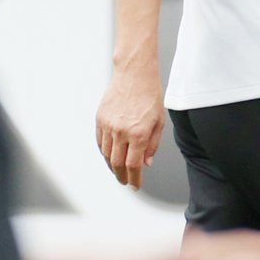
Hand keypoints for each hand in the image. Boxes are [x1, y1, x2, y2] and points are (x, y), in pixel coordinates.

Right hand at [94, 66, 164, 189]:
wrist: (134, 73)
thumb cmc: (150, 95)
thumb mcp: (159, 121)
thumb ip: (152, 145)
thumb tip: (145, 163)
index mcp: (138, 133)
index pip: (133, 165)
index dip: (134, 179)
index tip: (135, 185)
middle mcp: (121, 131)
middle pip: (117, 163)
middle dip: (122, 176)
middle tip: (125, 181)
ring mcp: (108, 124)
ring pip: (106, 154)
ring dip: (112, 165)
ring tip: (118, 169)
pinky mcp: (100, 118)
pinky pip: (100, 141)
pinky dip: (104, 151)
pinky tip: (110, 154)